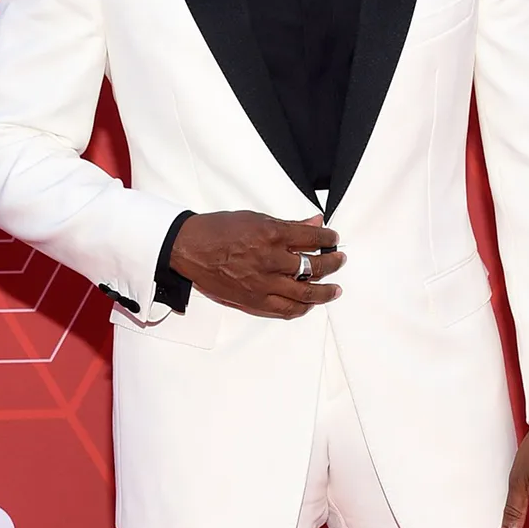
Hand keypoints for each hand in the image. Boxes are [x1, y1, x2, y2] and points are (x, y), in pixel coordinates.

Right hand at [169, 211, 343, 318]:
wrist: (189, 249)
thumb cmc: (218, 231)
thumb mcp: (255, 218)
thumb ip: (288, 224)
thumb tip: (315, 221)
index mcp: (270, 234)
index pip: (311, 237)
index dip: (327, 237)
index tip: (333, 237)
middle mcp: (269, 260)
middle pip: (313, 266)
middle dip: (332, 263)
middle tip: (339, 260)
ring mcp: (263, 283)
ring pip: (305, 292)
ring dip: (325, 291)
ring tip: (335, 289)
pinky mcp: (254, 301)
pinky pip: (285, 309)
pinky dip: (302, 307)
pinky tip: (310, 303)